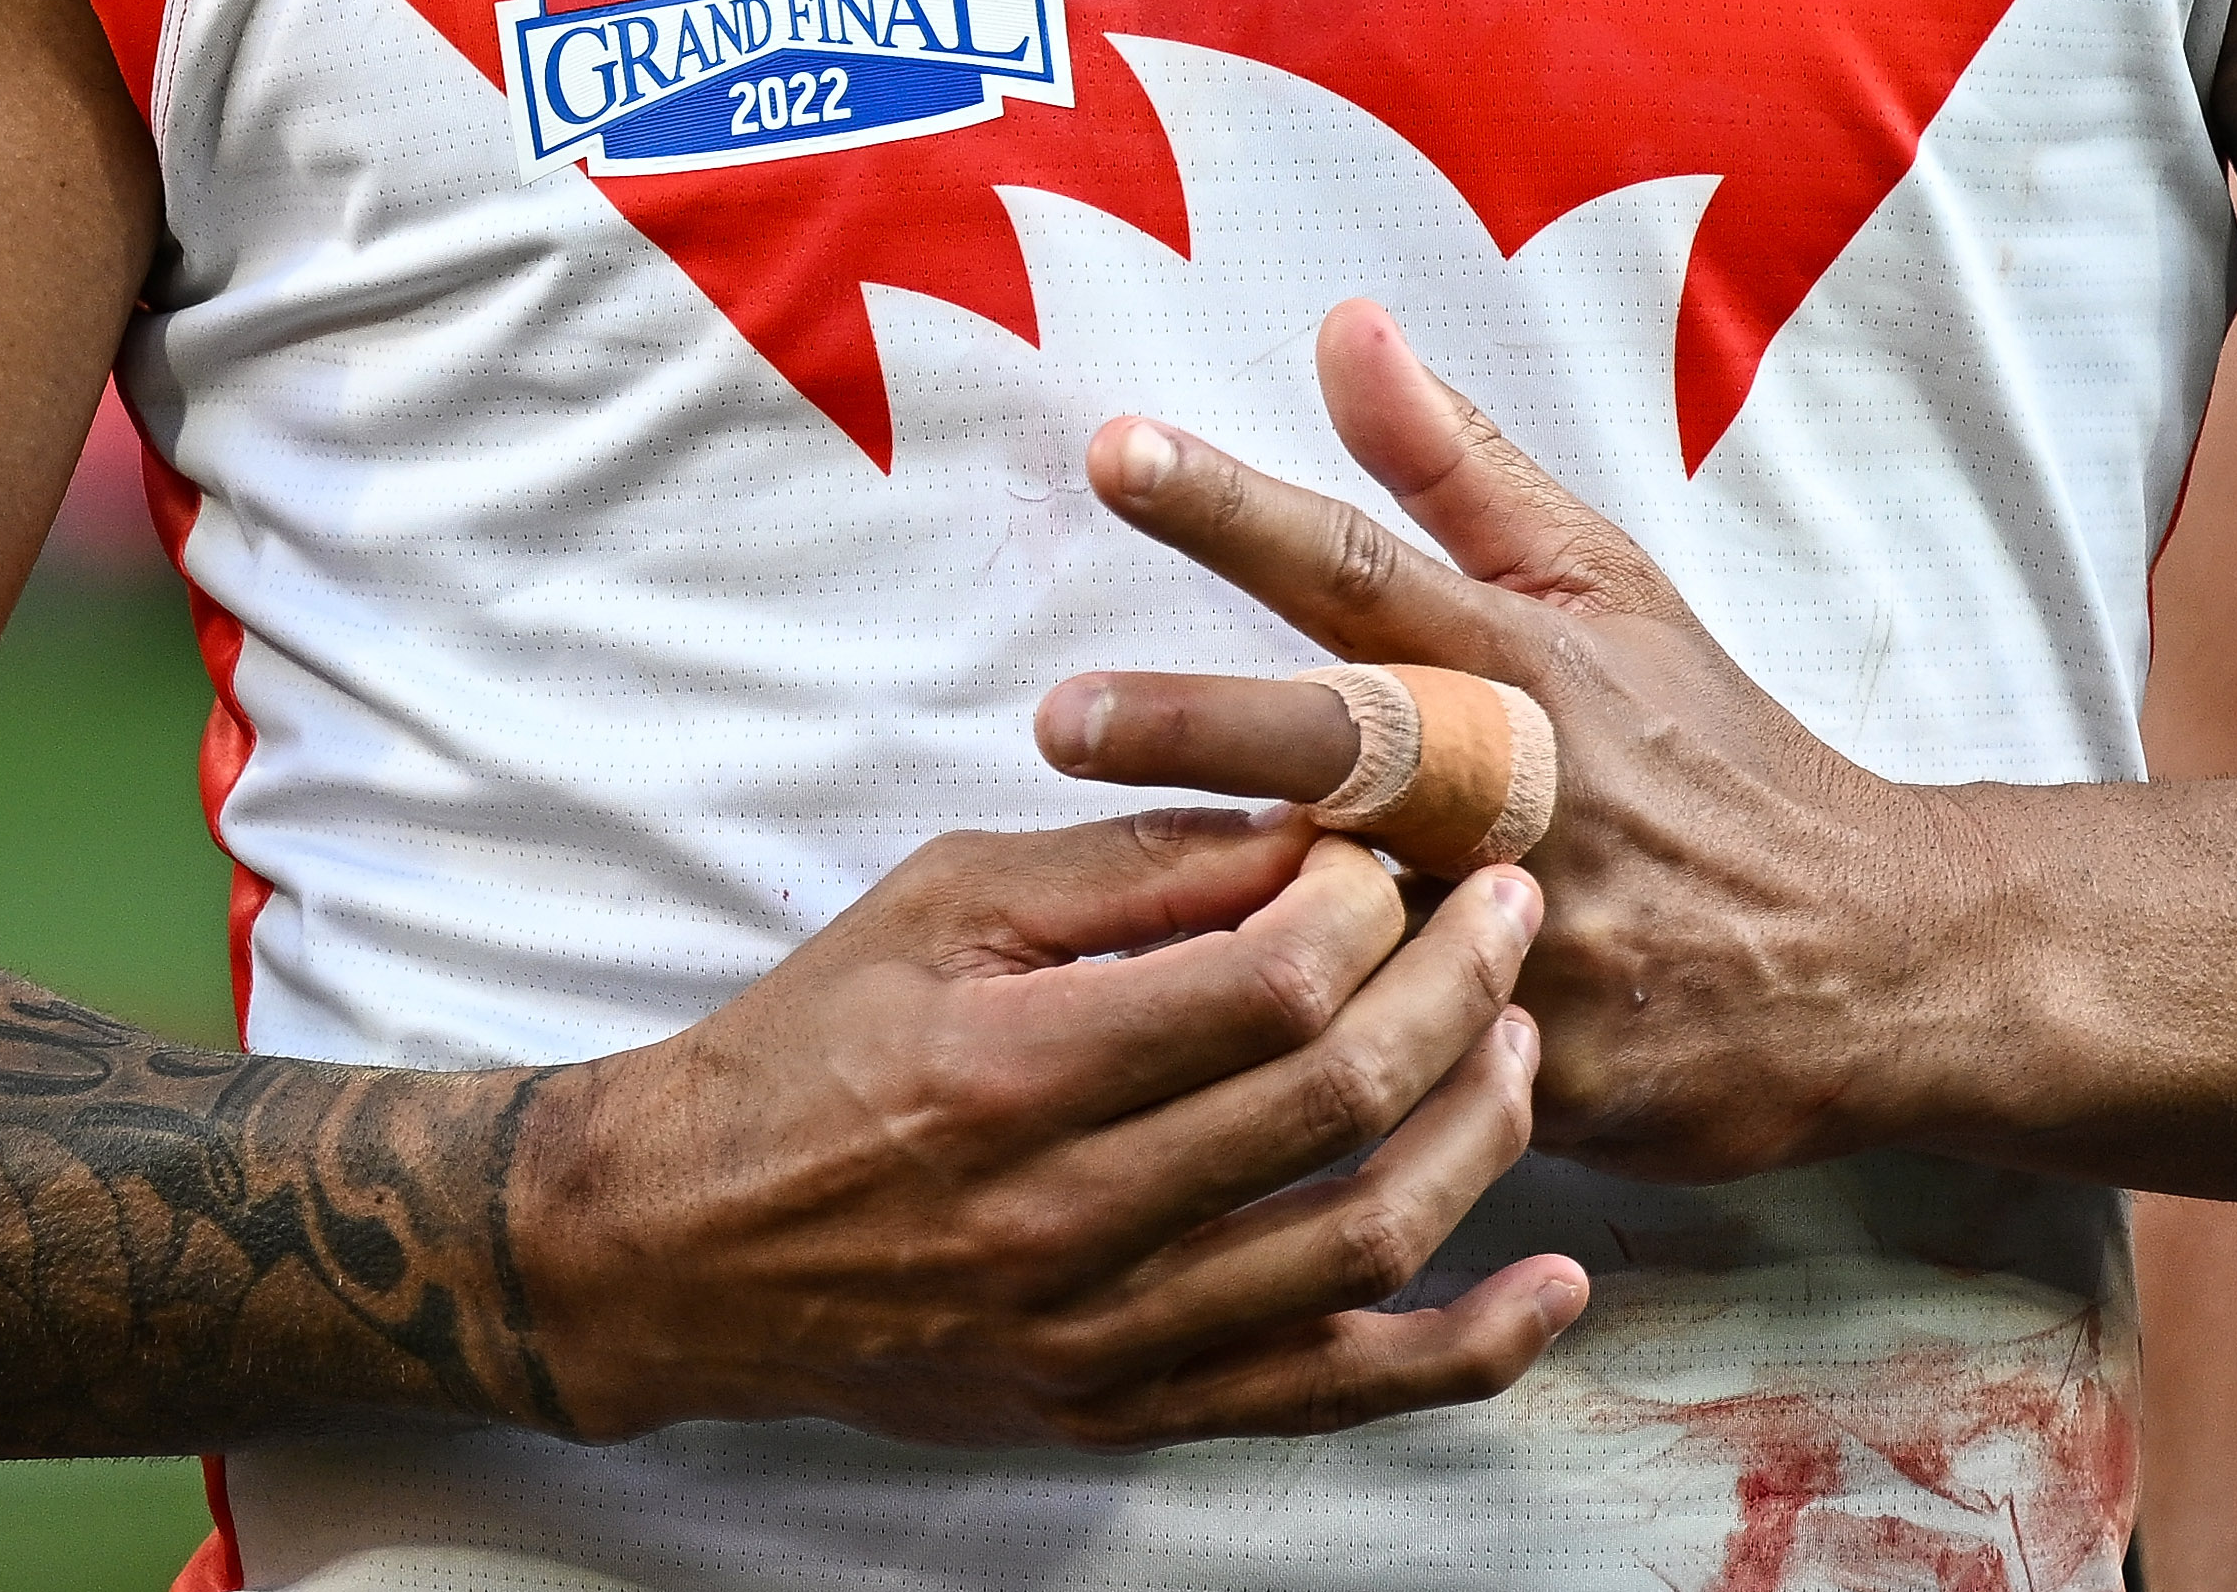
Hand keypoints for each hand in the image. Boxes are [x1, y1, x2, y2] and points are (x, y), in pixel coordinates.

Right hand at [514, 808, 1582, 1448]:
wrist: (687, 1246)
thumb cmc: (813, 1043)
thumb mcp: (944, 902)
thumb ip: (1133, 863)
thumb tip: (1314, 826)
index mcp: (1013, 1069)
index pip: (1265, 983)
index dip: (1367, 903)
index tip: (1399, 847)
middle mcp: (1065, 1218)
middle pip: (1334, 1098)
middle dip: (1457, 983)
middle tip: (1513, 905)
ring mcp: (1101, 1335)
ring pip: (1360, 1242)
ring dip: (1476, 1132)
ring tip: (1520, 1037)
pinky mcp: (1122, 1410)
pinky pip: (1331, 1395)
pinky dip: (1462, 1352)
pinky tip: (1550, 1290)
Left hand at [1040, 298, 1972, 1181]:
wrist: (1873, 958)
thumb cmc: (1707, 747)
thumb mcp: (1602, 586)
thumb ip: (1452, 467)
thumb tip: (1340, 323)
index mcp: (1525, 658)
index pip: (1360, 561)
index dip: (1235, 506)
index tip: (1112, 452)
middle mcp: (1525, 788)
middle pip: (1351, 740)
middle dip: (1202, 727)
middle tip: (1060, 719)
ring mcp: (1537, 935)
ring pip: (1364, 926)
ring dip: (1230, 913)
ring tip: (1077, 919)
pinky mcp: (1546, 1069)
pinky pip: (1405, 1067)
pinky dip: (1310, 1066)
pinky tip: (1186, 1073)